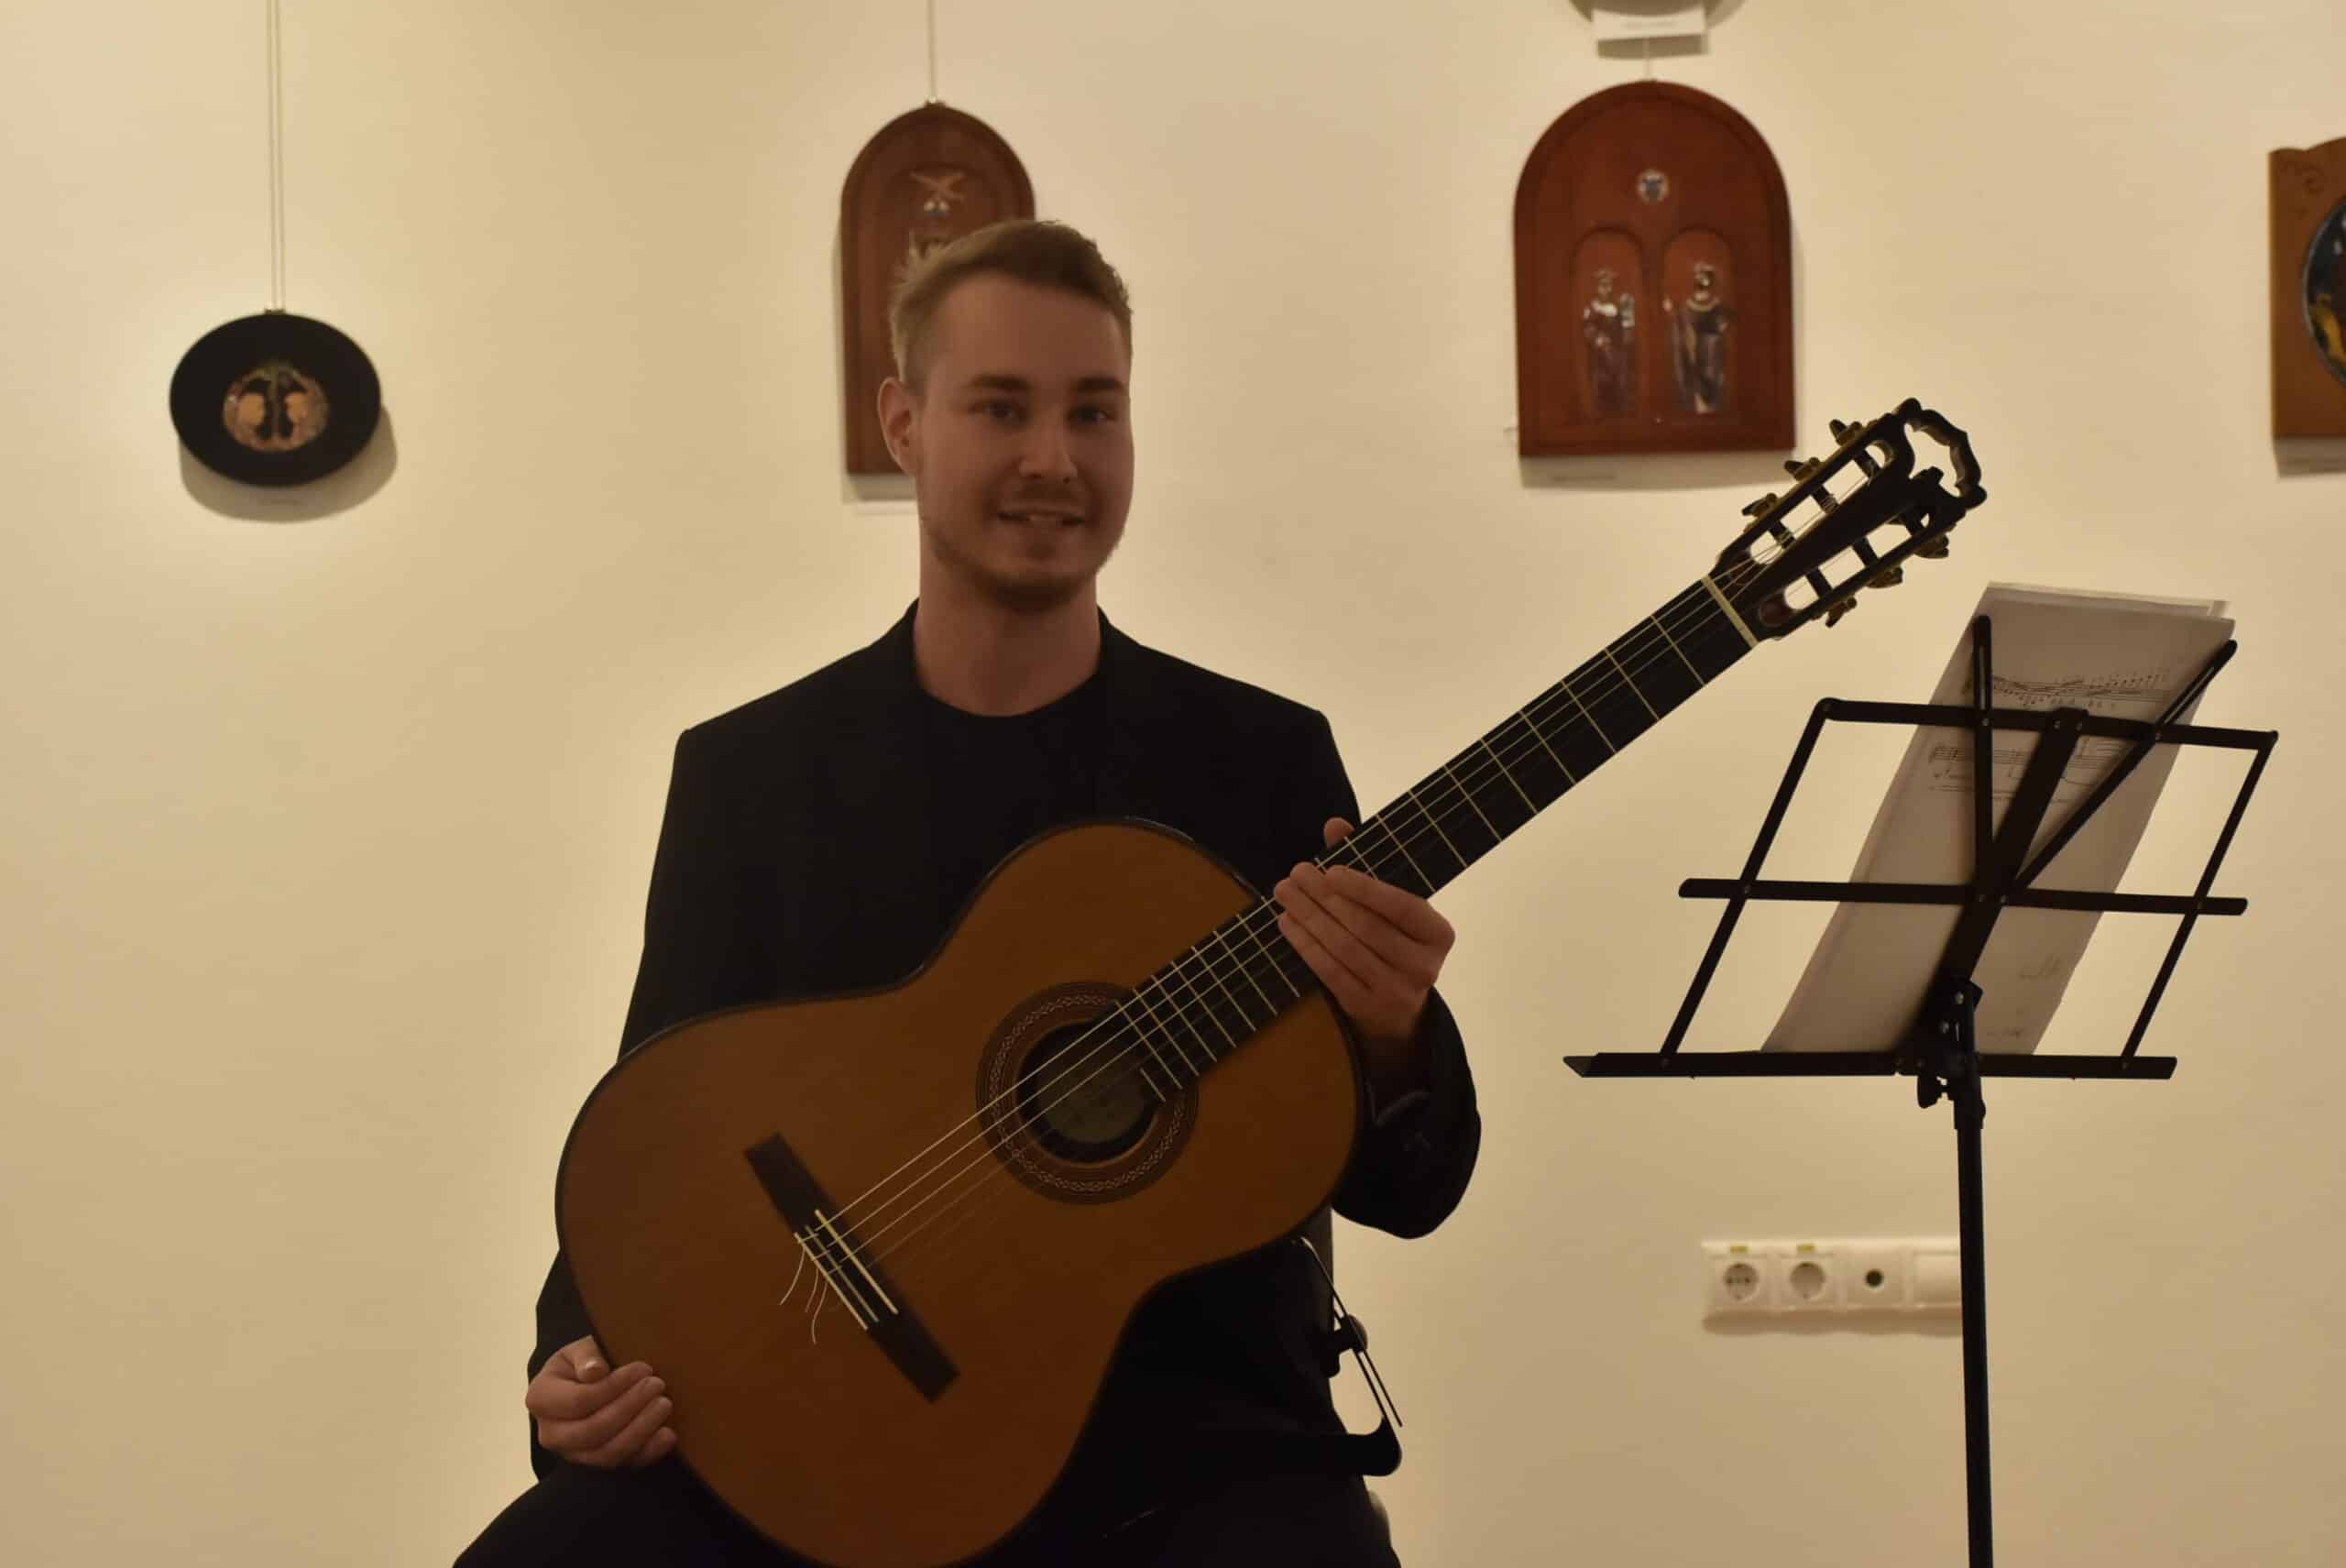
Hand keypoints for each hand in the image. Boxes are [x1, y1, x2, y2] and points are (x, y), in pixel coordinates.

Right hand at [525, 1335, 676, 1468]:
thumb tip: (595, 1372)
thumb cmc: (583, 1362)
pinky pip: (623, 1465)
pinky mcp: (597, 1465)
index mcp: (540, 1399)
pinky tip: (668, 1434)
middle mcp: (551, 1433)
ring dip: (641, 1430)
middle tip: (658, 1384)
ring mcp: (573, 1454)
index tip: (643, 1368)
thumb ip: (586, 1355)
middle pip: (592, 1432)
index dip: (614, 1387)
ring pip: (607, 1454)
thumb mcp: (580, 1349)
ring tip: (664, 1404)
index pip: (578, 1401)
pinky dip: (648, 1452)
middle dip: (629, 1408)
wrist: (585, 1383)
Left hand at [1273, 818, 1455, 1093]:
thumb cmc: (1393, 941)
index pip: (1401, 905)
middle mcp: (1425, 966)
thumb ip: (1367, 865)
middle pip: (1367, 927)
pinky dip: (1306, 946)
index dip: (1364, 888)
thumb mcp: (1390, 907)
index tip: (1329, 869)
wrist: (1398, 1010)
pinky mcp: (1369, 1010)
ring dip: (1310, 918)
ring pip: (1346, 949)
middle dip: (1325, 898)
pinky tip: (1288, 924)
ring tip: (1285, 894)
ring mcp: (1398, 992)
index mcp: (1438, 933)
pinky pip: (1331, 973)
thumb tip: (1335, 825)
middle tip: (1294, 874)